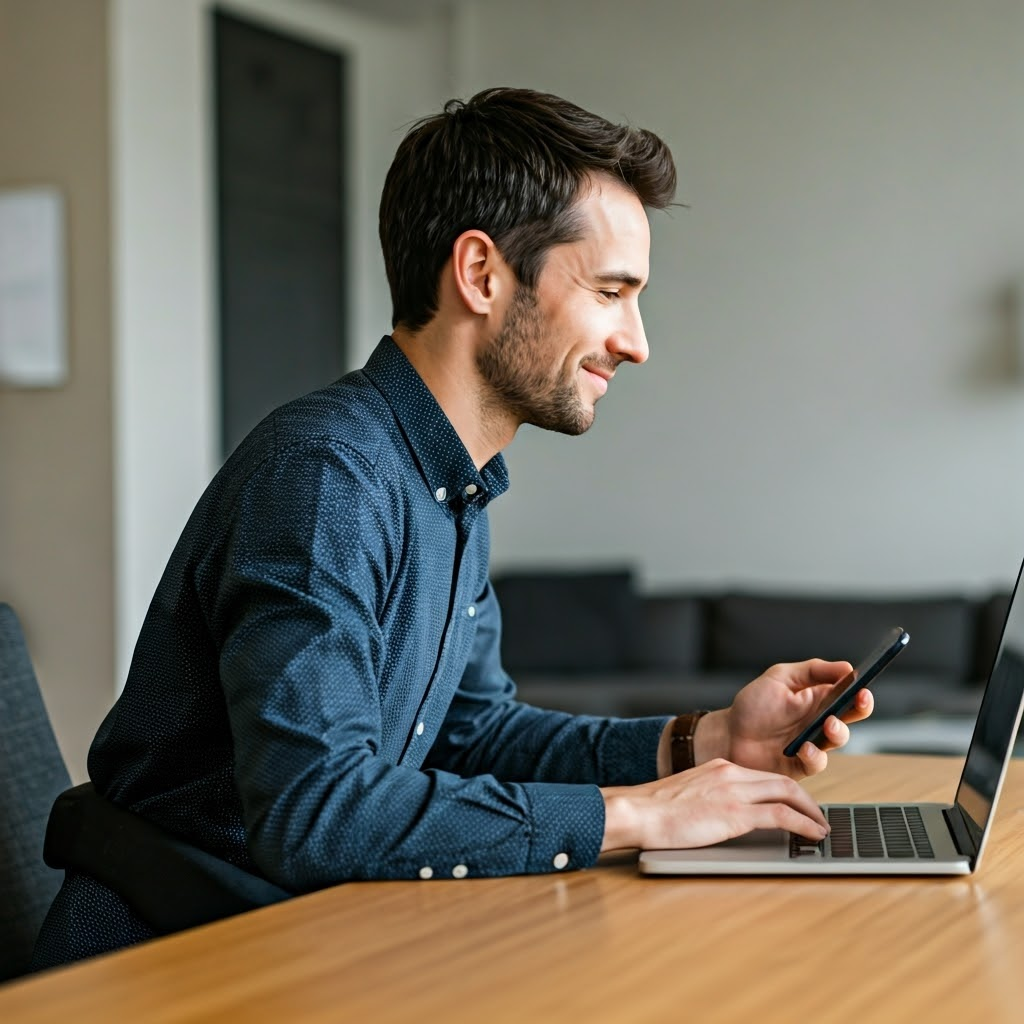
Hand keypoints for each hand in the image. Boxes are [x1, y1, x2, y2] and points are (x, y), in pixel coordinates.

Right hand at [600, 757, 829, 851]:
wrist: (637, 811)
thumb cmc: (653, 809)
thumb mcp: (687, 794)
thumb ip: (708, 796)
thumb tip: (719, 814)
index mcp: (719, 767)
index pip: (763, 775)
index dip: (786, 789)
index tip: (797, 803)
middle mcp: (730, 772)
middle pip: (782, 780)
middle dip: (806, 798)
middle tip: (819, 816)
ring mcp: (734, 791)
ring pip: (788, 793)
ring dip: (811, 811)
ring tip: (821, 828)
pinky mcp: (735, 813)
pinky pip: (782, 815)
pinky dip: (804, 824)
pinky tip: (813, 835)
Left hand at [699, 658, 872, 779]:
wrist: (728, 735)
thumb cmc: (754, 705)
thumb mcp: (780, 677)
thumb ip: (813, 671)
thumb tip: (846, 667)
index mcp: (817, 698)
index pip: (849, 694)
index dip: (860, 691)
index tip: (862, 687)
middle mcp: (819, 721)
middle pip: (851, 715)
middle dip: (860, 708)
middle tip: (856, 702)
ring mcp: (813, 743)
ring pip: (839, 739)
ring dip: (838, 732)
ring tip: (827, 724)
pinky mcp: (802, 765)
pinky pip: (817, 763)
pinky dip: (814, 755)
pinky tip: (802, 748)